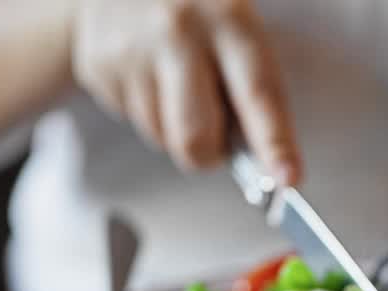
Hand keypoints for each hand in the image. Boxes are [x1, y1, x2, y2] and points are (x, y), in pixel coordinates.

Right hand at [72, 0, 301, 183]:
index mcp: (228, 19)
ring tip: (174, 81)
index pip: (258, 93)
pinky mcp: (100, 66)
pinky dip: (147, 109)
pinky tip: (147, 73)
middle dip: (208, 155)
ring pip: (163, 137)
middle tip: (214, 140)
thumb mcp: (235, 25)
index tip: (287, 177)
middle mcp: (179, 32)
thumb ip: (252, 82)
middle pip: (196, 137)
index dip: (275, 142)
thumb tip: (263, 155)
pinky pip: (133, 120)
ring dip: (174, 127)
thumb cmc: (194, 9)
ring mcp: (134, 51)